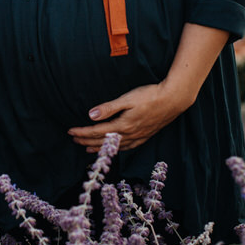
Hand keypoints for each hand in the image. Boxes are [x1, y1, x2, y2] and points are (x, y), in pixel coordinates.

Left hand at [67, 81, 192, 152]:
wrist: (174, 100)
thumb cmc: (150, 95)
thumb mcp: (127, 98)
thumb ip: (109, 108)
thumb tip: (91, 115)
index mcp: (123, 125)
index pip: (97, 131)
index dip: (82, 132)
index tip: (70, 132)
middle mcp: (130, 134)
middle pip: (103, 141)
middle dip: (87, 141)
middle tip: (74, 140)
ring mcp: (138, 136)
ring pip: (115, 146)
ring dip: (99, 147)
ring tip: (88, 148)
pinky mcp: (146, 135)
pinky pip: (127, 147)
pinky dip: (116, 149)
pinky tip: (114, 148)